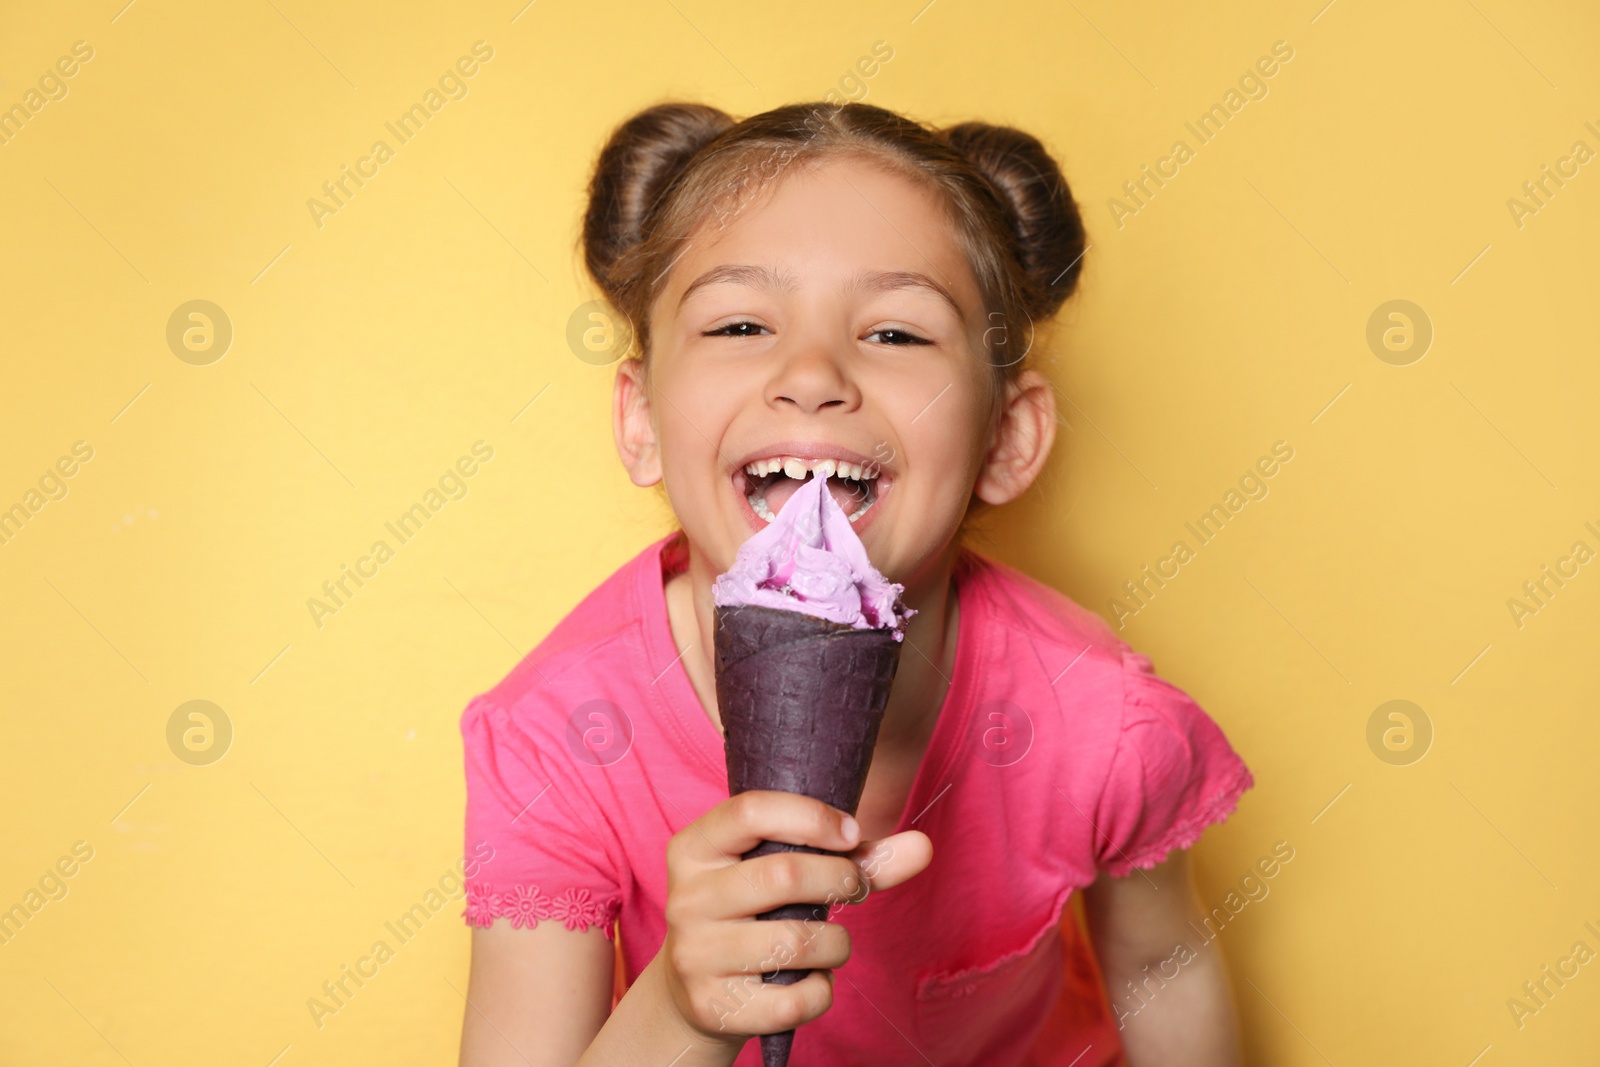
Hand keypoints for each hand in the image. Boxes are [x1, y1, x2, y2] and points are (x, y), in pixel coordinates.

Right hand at [658, 790, 932, 1044]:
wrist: (695, 991)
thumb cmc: (754, 914)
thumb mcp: (785, 872)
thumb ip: (853, 856)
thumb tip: (924, 845)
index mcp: (694, 848)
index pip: (751, 811)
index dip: (812, 817)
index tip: (851, 835)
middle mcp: (685, 897)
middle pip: (783, 875)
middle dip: (840, 881)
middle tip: (854, 889)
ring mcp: (694, 954)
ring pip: (795, 942)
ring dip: (838, 944)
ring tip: (834, 944)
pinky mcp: (713, 1006)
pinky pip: (794, 999)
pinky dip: (823, 992)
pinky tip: (815, 981)